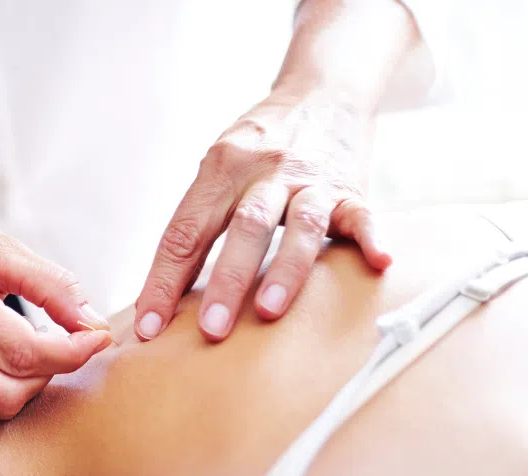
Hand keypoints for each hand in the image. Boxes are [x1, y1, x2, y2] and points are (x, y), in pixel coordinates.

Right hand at [0, 197, 111, 418]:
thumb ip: (49, 284)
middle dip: (50, 375)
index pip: (24, 352)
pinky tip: (14, 354)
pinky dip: (4, 385)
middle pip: (8, 394)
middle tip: (67, 342)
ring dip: (28, 385)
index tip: (97, 337)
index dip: (71, 352)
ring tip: (40, 348)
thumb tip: (91, 321)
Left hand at [134, 90, 392, 341]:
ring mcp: (310, 180)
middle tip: (212, 330)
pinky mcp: (349, 188)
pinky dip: (371, 237)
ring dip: (284, 271)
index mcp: (220, 169)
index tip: (149, 326)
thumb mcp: (219, 168)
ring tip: (270, 311)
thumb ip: (199, 220)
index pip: (185, 232)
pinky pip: (361, 214)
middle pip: (243, 228)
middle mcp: (264, 172)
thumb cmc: (258, 147)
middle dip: (225, 282)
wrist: (321, 93)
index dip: (164, 281)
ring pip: (299, 226)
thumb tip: (163, 294)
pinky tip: (379, 261)